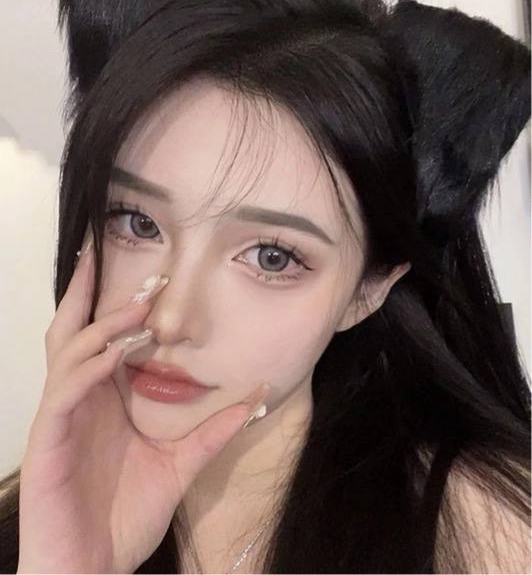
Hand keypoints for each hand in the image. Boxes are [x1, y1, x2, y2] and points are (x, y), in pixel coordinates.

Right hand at [17, 239, 269, 573]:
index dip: (115, 305)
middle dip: (92, 294)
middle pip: (74, 331)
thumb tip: (255, 401)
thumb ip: (211, 433)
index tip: (148, 278)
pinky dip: (87, 368)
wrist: (90, 570)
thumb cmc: (123, 518)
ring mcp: (59, 419)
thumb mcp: (178, 466)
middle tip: (123, 263)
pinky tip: (114, 355)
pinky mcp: (47, 443)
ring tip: (138, 308)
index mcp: (102, 402)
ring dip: (102, 327)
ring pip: (69, 353)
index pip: (101, 339)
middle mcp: (77, 401)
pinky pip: (63, 394)